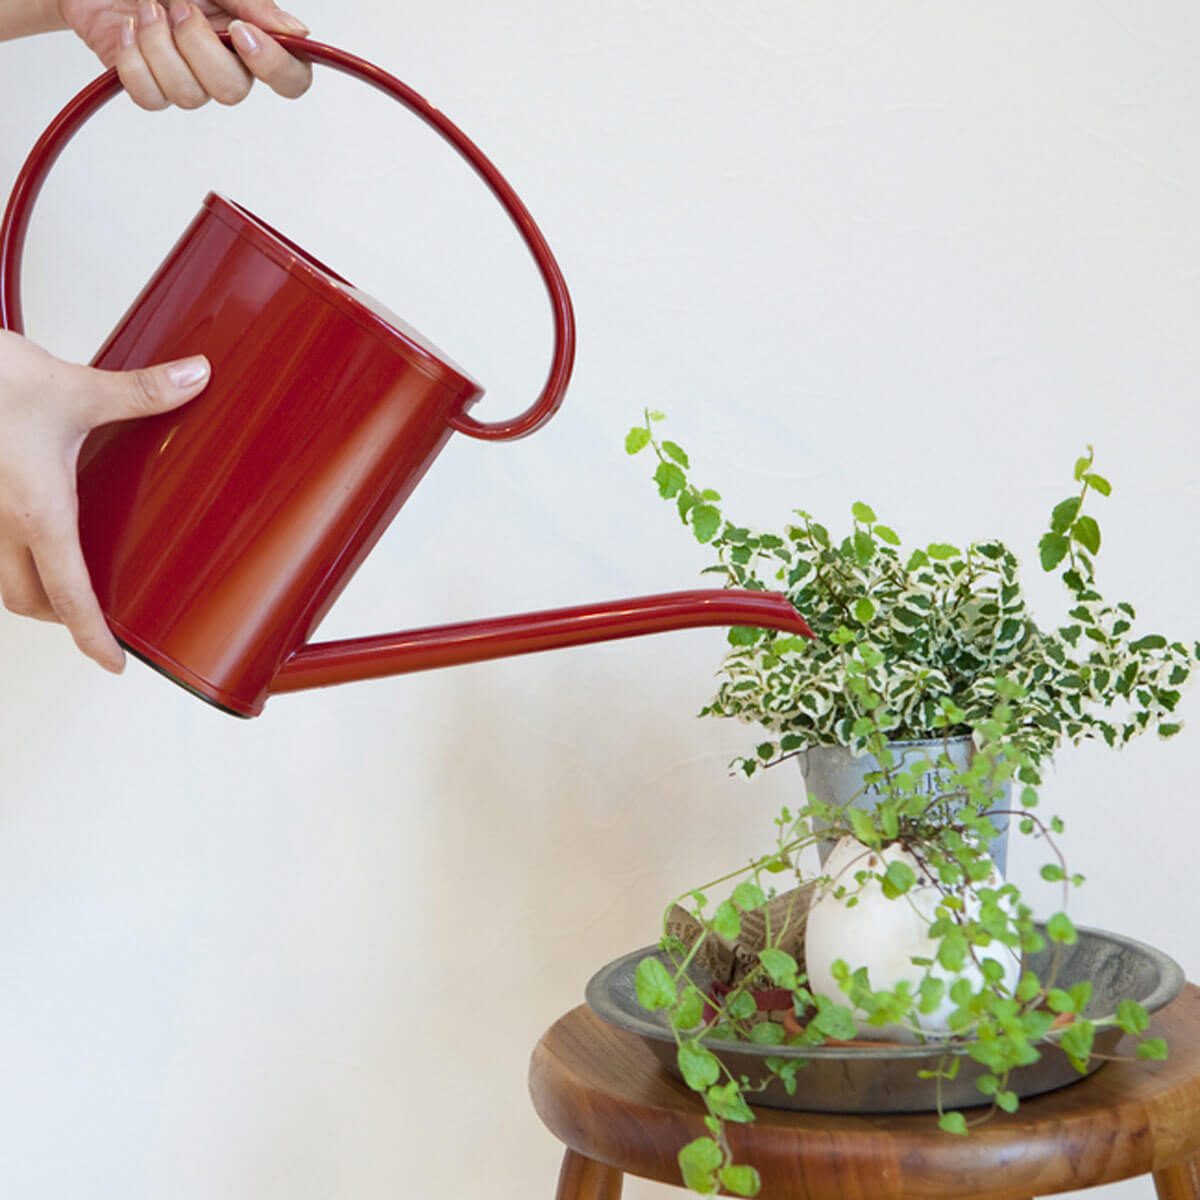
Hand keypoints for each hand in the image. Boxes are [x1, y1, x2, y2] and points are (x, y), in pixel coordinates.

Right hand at [0, 330, 210, 671]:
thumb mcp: (76, 388)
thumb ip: (141, 392)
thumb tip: (196, 377)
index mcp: (38, 513)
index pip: (69, 596)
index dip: (92, 637)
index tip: (113, 663)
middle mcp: (0, 522)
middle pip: (29, 600)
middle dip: (63, 616)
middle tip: (99, 614)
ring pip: (2, 576)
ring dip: (35, 586)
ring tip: (71, 575)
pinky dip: (14, 554)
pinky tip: (36, 530)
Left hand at [60, 0, 312, 108]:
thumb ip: (253, 4)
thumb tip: (297, 30)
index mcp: (250, 38)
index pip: (291, 79)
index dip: (273, 67)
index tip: (240, 32)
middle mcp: (224, 65)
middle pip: (232, 92)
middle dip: (197, 45)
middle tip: (179, 6)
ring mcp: (188, 80)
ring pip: (188, 96)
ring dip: (159, 44)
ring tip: (146, 9)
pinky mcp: (150, 87)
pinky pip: (149, 98)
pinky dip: (132, 59)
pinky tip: (128, 30)